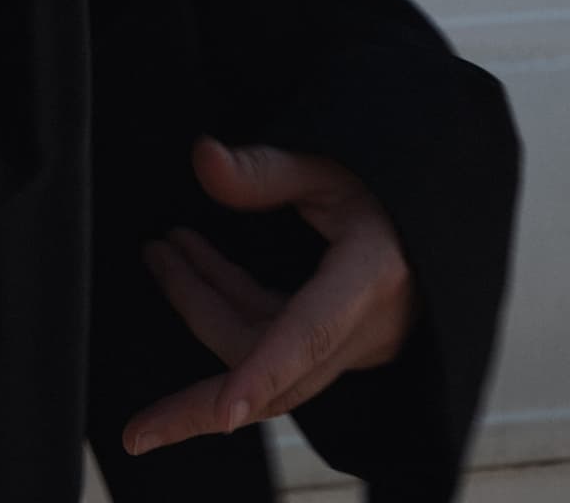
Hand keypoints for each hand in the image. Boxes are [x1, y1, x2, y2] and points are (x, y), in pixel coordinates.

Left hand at [121, 136, 416, 456]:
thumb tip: (203, 158)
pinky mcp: (332, 345)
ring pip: (262, 359)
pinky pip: (268, 342)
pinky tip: (193, 263)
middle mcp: (361, 330)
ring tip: (161, 254)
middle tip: (138, 367)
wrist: (431, 221)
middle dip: (199, 385)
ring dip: (204, 310)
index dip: (262, 372)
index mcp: (368, 281)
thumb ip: (265, 169)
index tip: (222, 412)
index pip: (310, 336)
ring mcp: (347, 345)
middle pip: (274, 380)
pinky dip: (226, 305)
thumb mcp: (332, 166)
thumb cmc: (386, 190)